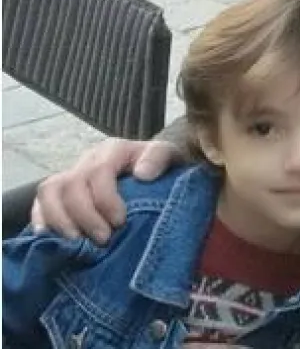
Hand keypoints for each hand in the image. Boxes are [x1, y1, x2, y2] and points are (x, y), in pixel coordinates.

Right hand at [31, 138, 181, 242]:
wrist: (148, 168)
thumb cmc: (157, 166)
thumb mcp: (168, 156)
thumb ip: (159, 158)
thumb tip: (143, 174)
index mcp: (113, 150)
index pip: (99, 171)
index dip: (105, 199)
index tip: (119, 222)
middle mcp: (87, 160)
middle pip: (71, 185)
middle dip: (85, 216)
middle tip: (102, 240)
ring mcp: (69, 175)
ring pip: (49, 192)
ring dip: (59, 220)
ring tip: (76, 243)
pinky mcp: (58, 193)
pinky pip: (39, 203)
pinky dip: (41, 221)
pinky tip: (50, 240)